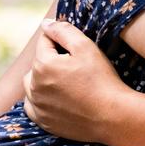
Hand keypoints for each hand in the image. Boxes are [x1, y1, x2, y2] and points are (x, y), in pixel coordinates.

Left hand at [22, 19, 129, 142]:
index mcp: (42, 65)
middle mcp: (34, 86)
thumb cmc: (101, 79)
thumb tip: (46, 24)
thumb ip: (63, 31)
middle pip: (38, 62)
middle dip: (51, 59)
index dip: (61, 40)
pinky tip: (55, 97)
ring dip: (43, 78)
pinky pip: (32, 105)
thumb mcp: (86, 47)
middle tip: (74, 65)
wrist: (113, 116)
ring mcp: (37, 105)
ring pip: (32, 83)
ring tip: (65, 80)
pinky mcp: (43, 121)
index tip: (76, 48)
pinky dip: (40, 98)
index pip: (45, 41)